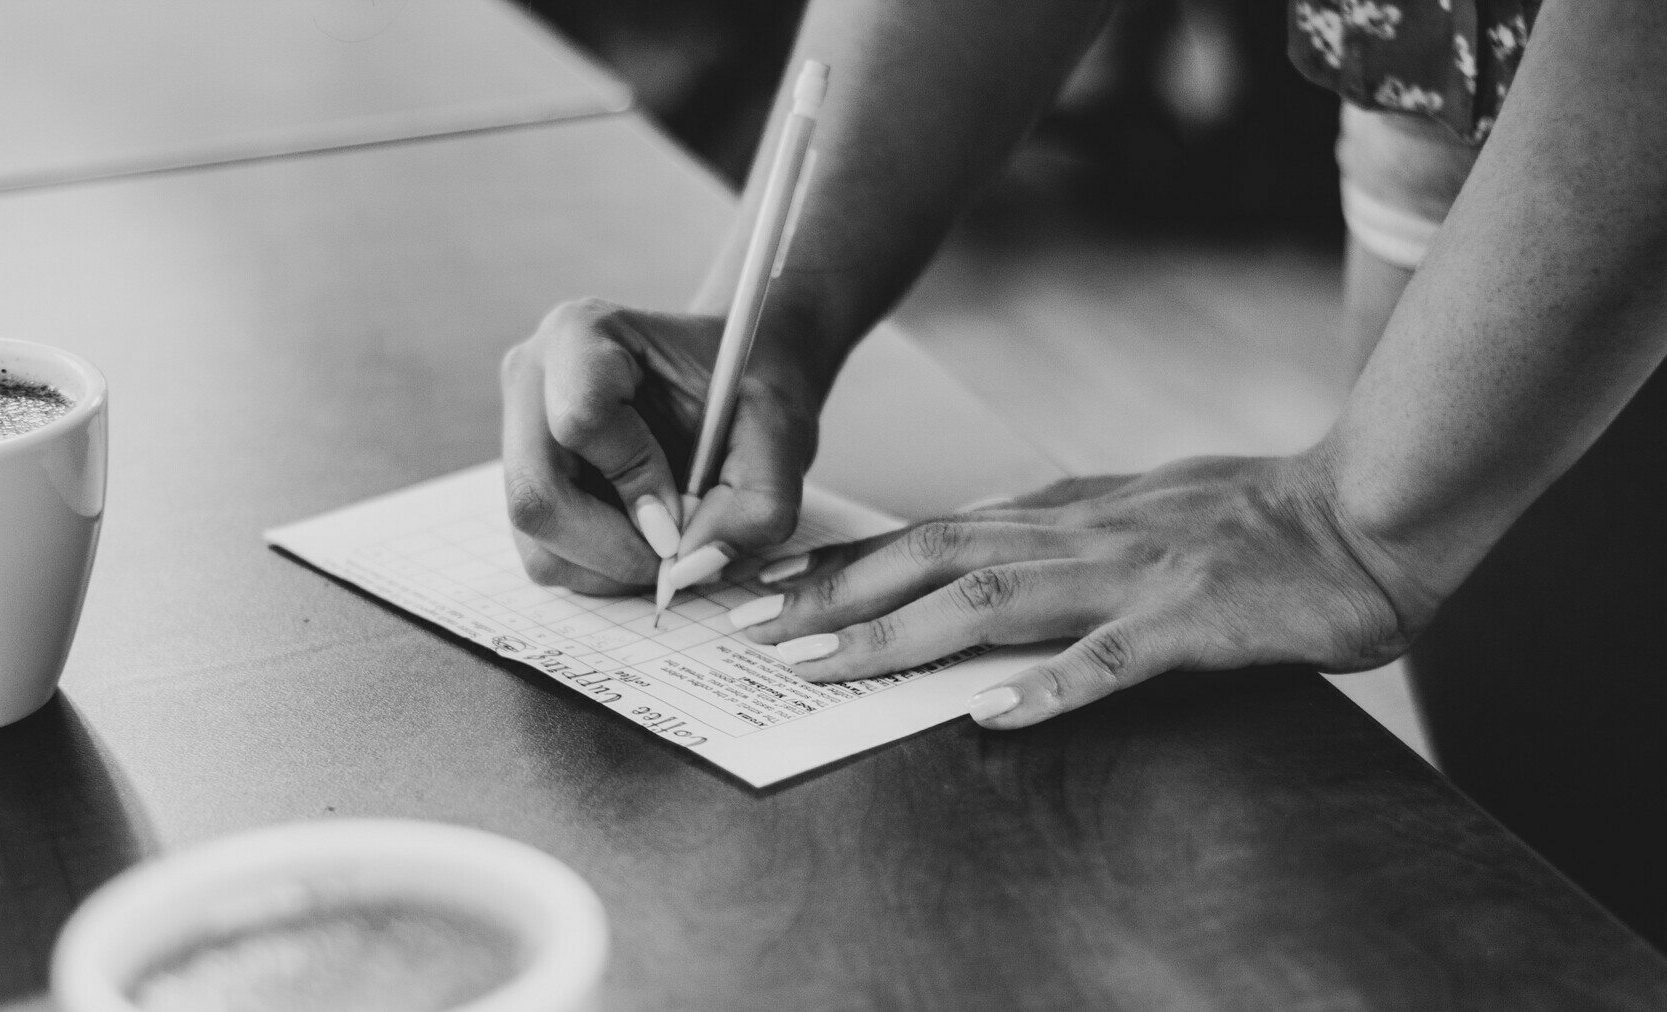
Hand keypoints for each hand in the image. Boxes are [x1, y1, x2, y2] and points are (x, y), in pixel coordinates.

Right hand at [500, 298, 824, 593]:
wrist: (733, 382)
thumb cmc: (752, 391)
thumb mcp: (782, 432)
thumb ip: (758, 500)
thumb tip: (694, 564)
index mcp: (582, 333)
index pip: (581, 419)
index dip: (636, 481)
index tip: (686, 510)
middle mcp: (532, 379)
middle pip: (536, 494)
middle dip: (615, 546)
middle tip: (676, 555)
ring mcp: (518, 434)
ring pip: (535, 540)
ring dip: (610, 567)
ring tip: (668, 542)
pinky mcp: (525, 482)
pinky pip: (543, 556)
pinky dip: (600, 571)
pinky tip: (643, 541)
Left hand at [729, 454, 1428, 727]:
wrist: (1366, 512)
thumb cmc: (1252, 519)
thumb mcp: (1134, 504)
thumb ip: (1055, 523)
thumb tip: (973, 537)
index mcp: (1069, 509)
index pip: (934, 530)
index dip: (848, 560)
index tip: (772, 588)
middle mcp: (1084, 531)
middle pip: (935, 556)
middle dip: (838, 595)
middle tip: (757, 632)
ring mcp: (1135, 571)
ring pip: (995, 598)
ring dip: (902, 634)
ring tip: (827, 668)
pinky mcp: (1193, 616)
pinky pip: (1112, 655)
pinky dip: (1051, 683)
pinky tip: (996, 715)